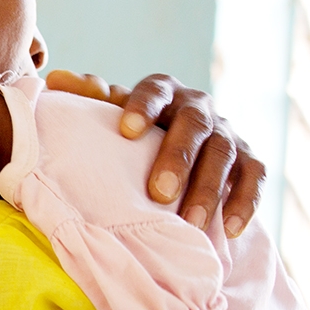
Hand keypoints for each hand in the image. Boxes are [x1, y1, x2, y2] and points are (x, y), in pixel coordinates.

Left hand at [44, 70, 264, 237]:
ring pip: (225, 154)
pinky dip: (245, 201)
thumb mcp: (110, 116)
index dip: (142, 107)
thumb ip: (87, 100)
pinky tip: (231, 228)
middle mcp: (199, 107)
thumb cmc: (132, 135)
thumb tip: (54, 80)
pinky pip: (254, 177)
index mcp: (164, 91)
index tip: (126, 131)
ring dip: (210, 189)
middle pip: (194, 125)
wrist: (177, 149)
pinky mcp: (249, 159)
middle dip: (178, 158)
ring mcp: (227, 132)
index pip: (155, 90)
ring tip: (192, 222)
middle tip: (159, 193)